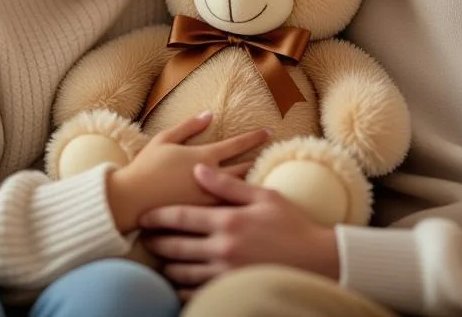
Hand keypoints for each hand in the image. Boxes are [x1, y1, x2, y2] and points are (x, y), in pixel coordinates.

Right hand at [106, 112, 269, 232]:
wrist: (130, 201)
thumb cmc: (145, 168)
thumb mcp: (164, 139)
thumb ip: (189, 126)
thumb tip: (210, 114)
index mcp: (203, 157)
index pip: (236, 144)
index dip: (254, 137)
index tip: (269, 131)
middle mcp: (211, 178)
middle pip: (244, 168)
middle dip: (259, 161)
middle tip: (275, 157)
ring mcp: (208, 199)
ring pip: (239, 191)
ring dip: (252, 184)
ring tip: (265, 180)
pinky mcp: (202, 216)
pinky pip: (227, 208)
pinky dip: (239, 203)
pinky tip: (247, 204)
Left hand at [139, 163, 340, 297]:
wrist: (318, 260)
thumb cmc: (292, 224)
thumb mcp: (263, 196)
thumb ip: (228, 185)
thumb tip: (198, 168)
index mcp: (228, 221)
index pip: (181, 218)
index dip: (158, 217)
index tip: (144, 216)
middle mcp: (222, 248)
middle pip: (176, 246)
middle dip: (157, 242)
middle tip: (145, 238)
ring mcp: (225, 273)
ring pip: (182, 272)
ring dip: (167, 266)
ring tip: (159, 260)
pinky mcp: (231, 289)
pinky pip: (196, 293)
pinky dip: (182, 289)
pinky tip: (177, 284)